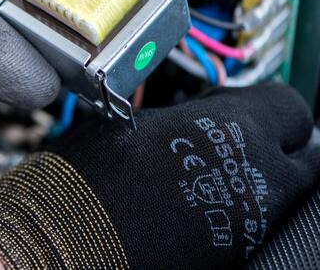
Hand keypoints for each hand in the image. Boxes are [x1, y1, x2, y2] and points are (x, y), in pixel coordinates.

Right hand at [0, 83, 319, 267]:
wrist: (63, 237)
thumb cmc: (87, 178)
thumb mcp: (135, 121)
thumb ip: (188, 117)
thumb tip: (209, 115)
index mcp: (229, 129)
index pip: (290, 106)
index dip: (269, 105)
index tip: (250, 107)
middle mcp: (252, 178)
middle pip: (307, 158)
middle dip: (282, 146)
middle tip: (246, 143)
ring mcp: (247, 223)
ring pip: (284, 194)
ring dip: (261, 178)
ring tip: (213, 173)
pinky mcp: (233, 254)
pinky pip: (256, 222)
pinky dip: (237, 209)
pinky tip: (197, 204)